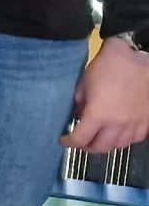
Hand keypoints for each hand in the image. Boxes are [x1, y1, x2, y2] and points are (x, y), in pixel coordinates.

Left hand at [68, 36, 148, 153]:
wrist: (134, 57)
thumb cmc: (106, 68)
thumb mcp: (83, 85)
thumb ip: (80, 105)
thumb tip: (80, 118)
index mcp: (98, 115)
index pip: (81, 139)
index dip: (69, 142)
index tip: (64, 140)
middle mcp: (118, 123)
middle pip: (101, 147)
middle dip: (87, 147)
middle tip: (81, 143)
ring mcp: (135, 123)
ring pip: (120, 145)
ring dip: (107, 145)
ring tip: (99, 139)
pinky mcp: (147, 119)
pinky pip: (136, 138)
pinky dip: (125, 140)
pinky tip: (118, 134)